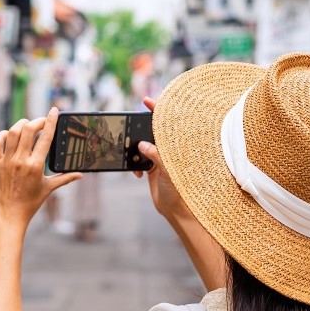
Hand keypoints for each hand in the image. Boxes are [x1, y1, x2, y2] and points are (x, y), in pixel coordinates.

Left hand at [0, 108, 81, 226]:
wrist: (9, 215)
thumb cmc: (30, 203)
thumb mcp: (49, 189)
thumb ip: (65, 179)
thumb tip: (80, 174)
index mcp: (36, 165)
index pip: (45, 137)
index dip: (50, 121)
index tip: (54, 110)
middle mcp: (21, 160)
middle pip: (29, 130)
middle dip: (37, 121)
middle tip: (41, 121)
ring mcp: (7, 161)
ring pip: (13, 132)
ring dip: (21, 124)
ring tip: (27, 124)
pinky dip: (3, 134)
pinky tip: (9, 134)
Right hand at [132, 97, 190, 219]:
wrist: (175, 209)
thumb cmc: (180, 190)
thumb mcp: (169, 171)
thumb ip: (157, 156)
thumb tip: (143, 145)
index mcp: (175, 147)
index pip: (167, 125)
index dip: (157, 111)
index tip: (146, 101)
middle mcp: (167, 150)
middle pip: (153, 132)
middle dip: (140, 129)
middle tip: (129, 126)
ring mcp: (159, 158)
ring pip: (143, 146)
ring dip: (135, 150)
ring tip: (132, 156)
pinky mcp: (151, 167)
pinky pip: (138, 160)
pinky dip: (134, 164)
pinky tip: (138, 173)